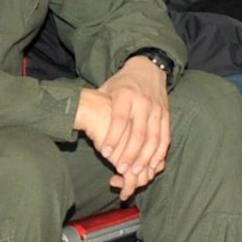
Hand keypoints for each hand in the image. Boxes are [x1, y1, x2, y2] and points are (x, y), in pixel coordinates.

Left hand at [74, 56, 172, 199]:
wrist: (148, 68)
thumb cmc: (122, 84)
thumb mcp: (107, 89)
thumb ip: (96, 106)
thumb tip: (75, 117)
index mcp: (125, 95)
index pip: (119, 119)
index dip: (113, 137)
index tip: (106, 153)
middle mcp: (143, 102)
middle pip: (138, 132)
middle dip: (130, 154)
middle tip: (122, 170)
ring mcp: (156, 110)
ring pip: (153, 138)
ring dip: (146, 158)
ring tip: (136, 173)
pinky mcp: (166, 116)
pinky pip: (165, 137)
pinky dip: (160, 153)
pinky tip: (153, 166)